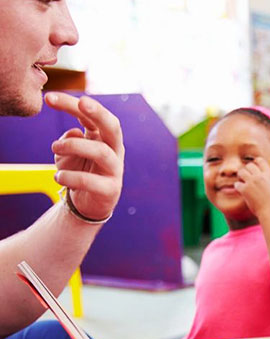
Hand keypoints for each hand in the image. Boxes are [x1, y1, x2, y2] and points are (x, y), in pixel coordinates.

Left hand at [45, 93, 123, 220]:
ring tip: (55, 147)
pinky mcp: (110, 190)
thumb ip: (69, 141)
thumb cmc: (78, 171)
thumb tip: (76, 134)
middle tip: (82, 103)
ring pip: (101, 152)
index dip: (72, 104)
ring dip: (75, 146)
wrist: (87, 204)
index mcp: (103, 137)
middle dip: (99, 113)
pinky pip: (90, 181)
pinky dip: (70, 177)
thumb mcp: (67, 153)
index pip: (91, 115)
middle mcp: (114, 150)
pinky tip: (58, 177)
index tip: (49, 98)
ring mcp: (115, 170)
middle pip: (112, 127)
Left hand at [234, 156, 269, 218]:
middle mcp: (259, 177)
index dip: (256, 162)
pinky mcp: (244, 190)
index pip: (260, 161)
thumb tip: (266, 176)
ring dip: (241, 177)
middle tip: (248, 178)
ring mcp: (251, 182)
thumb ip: (269, 179)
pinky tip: (241, 191)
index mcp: (268, 175)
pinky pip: (237, 184)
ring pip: (241, 172)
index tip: (255, 167)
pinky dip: (238, 187)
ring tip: (243, 183)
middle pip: (249, 165)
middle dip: (247, 171)